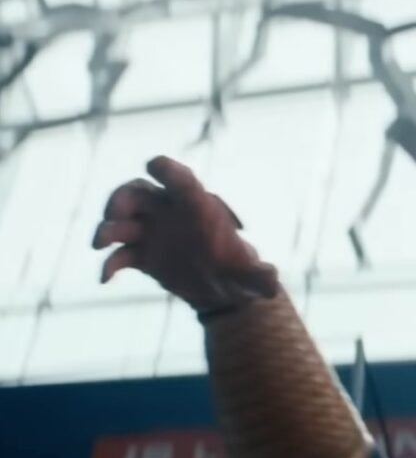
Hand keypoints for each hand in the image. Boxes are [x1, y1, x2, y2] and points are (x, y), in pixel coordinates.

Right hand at [92, 156, 278, 312]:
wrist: (224, 291)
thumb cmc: (241, 271)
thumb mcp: (254, 277)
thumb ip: (262, 278)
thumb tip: (273, 285)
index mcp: (198, 206)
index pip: (180, 178)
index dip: (166, 169)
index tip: (153, 165)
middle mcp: (170, 212)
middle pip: (139, 192)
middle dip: (122, 198)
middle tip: (113, 214)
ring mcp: (153, 232)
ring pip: (122, 221)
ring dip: (108, 229)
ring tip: (100, 245)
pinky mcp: (142, 255)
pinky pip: (120, 255)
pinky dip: (110, 264)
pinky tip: (105, 279)